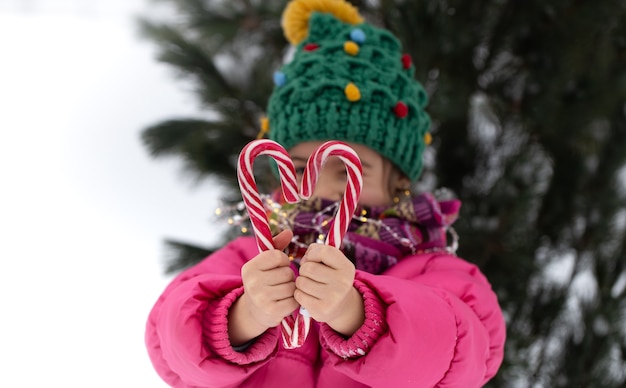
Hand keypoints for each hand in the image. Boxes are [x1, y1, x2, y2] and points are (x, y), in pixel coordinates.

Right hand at [228, 230, 298, 345]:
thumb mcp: (265, 263)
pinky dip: (293, 301)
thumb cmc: (263, 281)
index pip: (278, 256)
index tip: (278, 266)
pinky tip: (284, 301)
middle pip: (287, 272)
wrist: (254, 311)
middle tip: (280, 282)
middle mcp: (252, 282)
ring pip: (292, 286)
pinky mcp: (272, 311)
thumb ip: (276, 245)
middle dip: (288, 276)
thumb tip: (289, 232)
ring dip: (292, 289)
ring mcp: (261, 298)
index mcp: (249, 268)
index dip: (283, 260)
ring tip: (282, 291)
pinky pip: (294, 300)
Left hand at [295, 243, 364, 335]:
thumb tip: (304, 259)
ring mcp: (333, 298)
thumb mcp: (331, 261)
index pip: (323, 252)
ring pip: (301, 282)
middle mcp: (343, 282)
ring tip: (308, 284)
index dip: (312, 254)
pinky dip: (299, 293)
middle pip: (308, 267)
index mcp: (346, 267)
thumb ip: (317, 250)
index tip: (313, 259)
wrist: (340, 305)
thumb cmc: (330, 276)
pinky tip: (307, 295)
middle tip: (309, 274)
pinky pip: (299, 295)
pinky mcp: (322, 310)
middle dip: (304, 269)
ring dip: (300, 281)